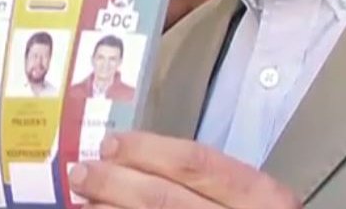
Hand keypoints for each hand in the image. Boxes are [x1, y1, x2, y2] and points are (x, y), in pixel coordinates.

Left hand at [69, 132, 298, 208]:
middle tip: (81, 172)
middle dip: (114, 182)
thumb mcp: (257, 208)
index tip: (112, 144)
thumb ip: (216, 189)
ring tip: (83, 203)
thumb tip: (140, 167)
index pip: (197, 163)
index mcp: (264, 200)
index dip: (147, 150)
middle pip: (163, 199)